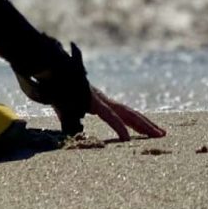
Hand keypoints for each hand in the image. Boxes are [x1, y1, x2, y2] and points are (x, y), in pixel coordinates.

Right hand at [16, 41, 165, 140]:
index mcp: (98, 101)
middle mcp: (102, 99)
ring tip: (157, 135)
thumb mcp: (64, 110)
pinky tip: (127, 139)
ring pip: (126, 114)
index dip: (136, 122)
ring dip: (143, 125)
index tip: (150, 131)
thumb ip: (72, 121)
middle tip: (163, 134)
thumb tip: (77, 131)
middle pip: (130, 113)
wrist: (45, 69)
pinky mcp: (92, 100)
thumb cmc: (53, 87)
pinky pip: (109, 117)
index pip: (122, 113)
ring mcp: (99, 99)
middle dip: (146, 124)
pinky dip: (119, 128)